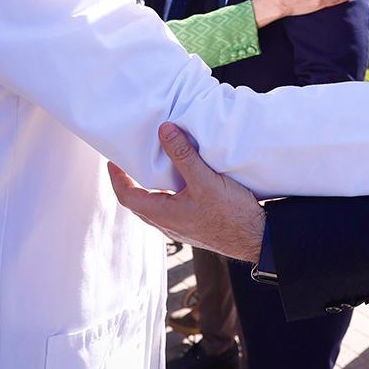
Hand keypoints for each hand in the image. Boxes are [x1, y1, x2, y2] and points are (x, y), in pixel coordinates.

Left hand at [109, 123, 264, 262]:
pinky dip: (168, 192)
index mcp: (164, 215)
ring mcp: (181, 227)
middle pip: (138, 202)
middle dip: (131, 181)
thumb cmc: (231, 215)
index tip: (113, 160)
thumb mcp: (205, 180)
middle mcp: (168, 224)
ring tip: (155, 165)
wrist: (256, 239)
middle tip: (131, 160)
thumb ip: (183, 155)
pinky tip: (182, 180)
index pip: (127, 196)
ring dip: (151, 187)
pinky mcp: (195, 226)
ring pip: (156, 205)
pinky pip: (172, 208)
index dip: (116, 177)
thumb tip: (165, 130)